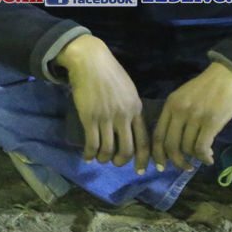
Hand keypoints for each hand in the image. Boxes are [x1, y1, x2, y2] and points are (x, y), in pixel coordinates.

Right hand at [56, 34, 150, 172]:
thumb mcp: (129, 90)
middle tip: (115, 163)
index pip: (144, 141)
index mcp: (136, 109)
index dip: (143, 159)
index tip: (139, 170)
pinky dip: (89, 154)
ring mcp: (106, 117)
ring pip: (108, 149)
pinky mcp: (89, 117)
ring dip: (104, 159)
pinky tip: (86, 156)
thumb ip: (132, 108)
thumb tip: (131, 126)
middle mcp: (124, 116)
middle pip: (127, 149)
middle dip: (121, 162)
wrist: (90, 60)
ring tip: (99, 159)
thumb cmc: (110, 72)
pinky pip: (92, 143)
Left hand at [152, 62, 231, 172]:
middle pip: (169, 145)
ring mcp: (194, 116)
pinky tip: (209, 159)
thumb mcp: (184, 97)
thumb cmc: (207, 87)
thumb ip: (177, 116)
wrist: (228, 75)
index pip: (157, 135)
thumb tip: (176, 143)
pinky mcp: (211, 122)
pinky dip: (204, 157)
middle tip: (185, 167)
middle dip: (176, 161)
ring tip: (202, 157)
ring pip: (187, 147)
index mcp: (170, 105)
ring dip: (194, 158)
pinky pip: (202, 147)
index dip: (157, 154)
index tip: (161, 166)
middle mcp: (179, 111)